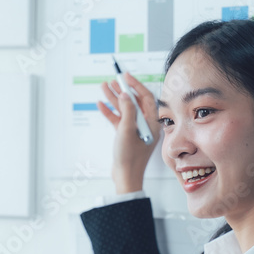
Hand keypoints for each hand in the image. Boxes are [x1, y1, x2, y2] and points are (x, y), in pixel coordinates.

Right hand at [95, 72, 160, 191]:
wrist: (125, 177)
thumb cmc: (130, 158)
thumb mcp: (127, 130)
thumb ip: (127, 110)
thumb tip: (125, 95)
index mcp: (152, 123)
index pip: (146, 98)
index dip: (136, 85)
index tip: (126, 76)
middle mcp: (145, 125)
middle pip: (135, 102)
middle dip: (124, 90)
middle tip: (114, 80)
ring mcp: (135, 130)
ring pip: (125, 109)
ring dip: (115, 98)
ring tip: (104, 87)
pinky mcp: (126, 136)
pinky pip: (118, 120)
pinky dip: (110, 112)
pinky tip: (101, 105)